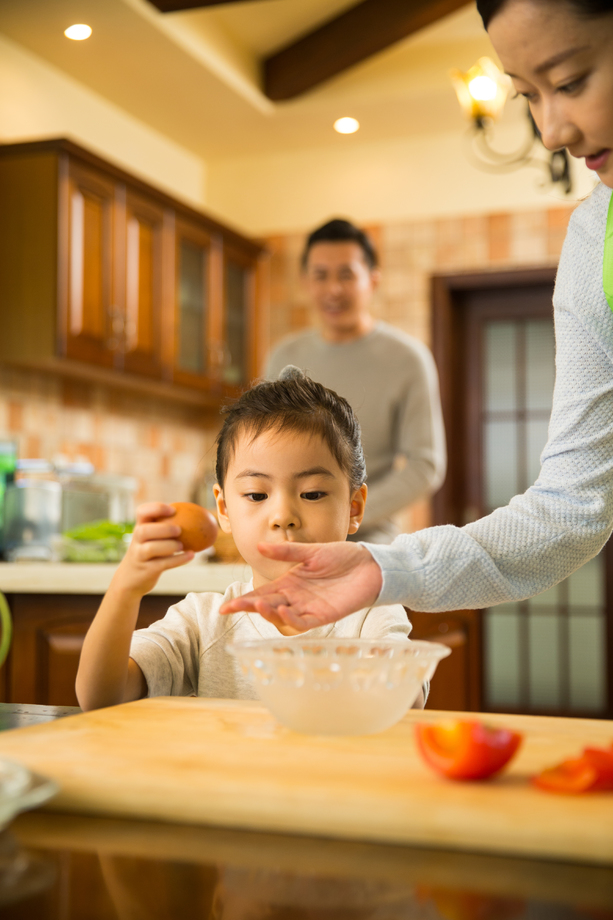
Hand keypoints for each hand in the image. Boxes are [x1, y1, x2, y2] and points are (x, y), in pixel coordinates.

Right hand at [111, 502, 193, 597]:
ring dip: (169, 546)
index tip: (173, 510)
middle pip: (144, 530)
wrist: (130, 579)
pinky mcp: (147, 570)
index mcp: (140, 527)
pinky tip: (191, 555)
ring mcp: (139, 556)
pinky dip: (178, 559)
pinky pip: (162, 564)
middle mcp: (136, 540)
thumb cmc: (147, 553)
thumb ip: (164, 526)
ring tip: (182, 546)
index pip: (142, 512)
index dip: (156, 508)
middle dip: (163, 529)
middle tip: (179, 530)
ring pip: (150, 548)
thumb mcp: (150, 538)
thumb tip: (198, 516)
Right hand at [219, 541, 381, 630]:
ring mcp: (310, 608)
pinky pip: (305, 621)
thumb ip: (287, 551)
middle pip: (268, 606)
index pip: (262, 593)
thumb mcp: (312, 551)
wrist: (370, 564)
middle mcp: (297, 598)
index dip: (244, 600)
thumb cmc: (343, 557)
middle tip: (232, 608)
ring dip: (269, 613)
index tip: (225, 607)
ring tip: (258, 605)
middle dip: (250, 608)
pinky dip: (292, 619)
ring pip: (283, 616)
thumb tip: (260, 545)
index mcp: (290, 582)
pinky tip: (282, 612)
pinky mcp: (325, 615)